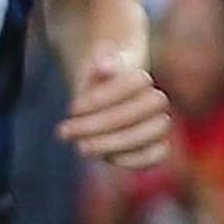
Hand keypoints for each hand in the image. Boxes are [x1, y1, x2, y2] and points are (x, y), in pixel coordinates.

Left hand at [58, 44, 170, 169]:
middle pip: (143, 109)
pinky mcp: (155, 146)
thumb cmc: (93, 86)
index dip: (103, 97)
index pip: (137, 81)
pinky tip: (106, 158)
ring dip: (113, 143)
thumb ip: (98, 67)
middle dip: (101, 123)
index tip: (72, 108)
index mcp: (139, 78)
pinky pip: (158, 154)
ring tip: (80, 147)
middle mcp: (153, 101)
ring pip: (151, 132)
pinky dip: (135, 158)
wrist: (101, 100)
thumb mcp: (89, 73)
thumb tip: (104, 65)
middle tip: (65, 130)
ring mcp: (156, 123)